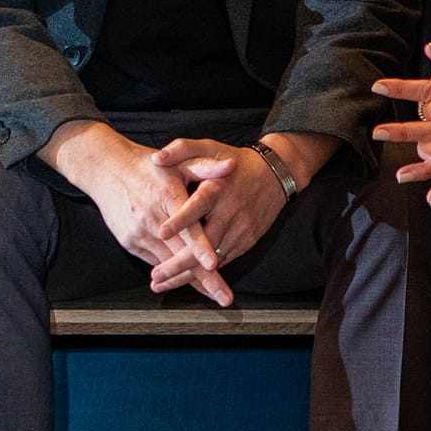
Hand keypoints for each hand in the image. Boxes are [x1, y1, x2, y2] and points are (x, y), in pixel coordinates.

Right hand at [41, 121, 234, 305]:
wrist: (106, 170)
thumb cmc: (147, 166)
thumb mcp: (178, 161)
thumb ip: (206, 167)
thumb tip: (232, 166)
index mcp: (167, 197)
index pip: (187, 226)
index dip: (200, 246)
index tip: (213, 264)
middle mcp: (152, 219)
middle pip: (180, 255)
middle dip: (205, 279)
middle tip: (225, 297)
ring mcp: (138, 234)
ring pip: (168, 264)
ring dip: (190, 281)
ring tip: (213, 295)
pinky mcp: (130, 243)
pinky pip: (155, 262)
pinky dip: (172, 273)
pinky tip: (190, 283)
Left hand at [147, 138, 287, 293]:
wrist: (275, 174)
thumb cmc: (235, 160)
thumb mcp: (209, 147)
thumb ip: (182, 149)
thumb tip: (157, 159)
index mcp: (218, 188)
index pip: (198, 206)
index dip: (181, 220)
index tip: (162, 233)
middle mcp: (231, 211)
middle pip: (204, 243)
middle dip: (179, 263)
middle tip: (155, 275)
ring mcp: (241, 229)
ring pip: (214, 259)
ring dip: (188, 274)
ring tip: (162, 283)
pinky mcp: (248, 240)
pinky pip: (224, 260)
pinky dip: (205, 274)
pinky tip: (186, 280)